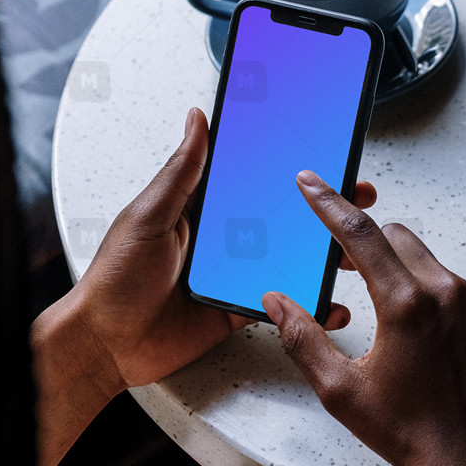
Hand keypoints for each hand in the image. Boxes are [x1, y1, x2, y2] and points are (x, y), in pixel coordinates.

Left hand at [31, 108, 375, 465]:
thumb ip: (181, 172)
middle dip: (324, 209)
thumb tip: (197, 121)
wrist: (107, 344)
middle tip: (358, 195)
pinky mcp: (241, 309)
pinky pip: (283, 304)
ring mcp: (236, 275)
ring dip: (324, 255)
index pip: (256, 179)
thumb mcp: (149, 215)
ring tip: (354, 251)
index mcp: (204, 209)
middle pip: (284, 218)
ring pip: (291, 260)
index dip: (291, 169)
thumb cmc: (115, 278)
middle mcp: (225, 239)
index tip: (325, 153)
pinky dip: (310, 304)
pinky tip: (331, 301)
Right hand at [262, 171, 465, 465]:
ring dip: (407, 277)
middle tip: (348, 269)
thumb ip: (302, 337)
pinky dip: (443, 302)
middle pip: (399, 238)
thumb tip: (277, 302)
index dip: (328, 203)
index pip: (359, 233)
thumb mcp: (340, 389)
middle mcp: (451, 294)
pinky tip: (433, 342)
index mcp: (407, 305)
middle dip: (369, 245)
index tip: (313, 182)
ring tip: (396, 324)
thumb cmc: (409, 433)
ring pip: (434, 265)